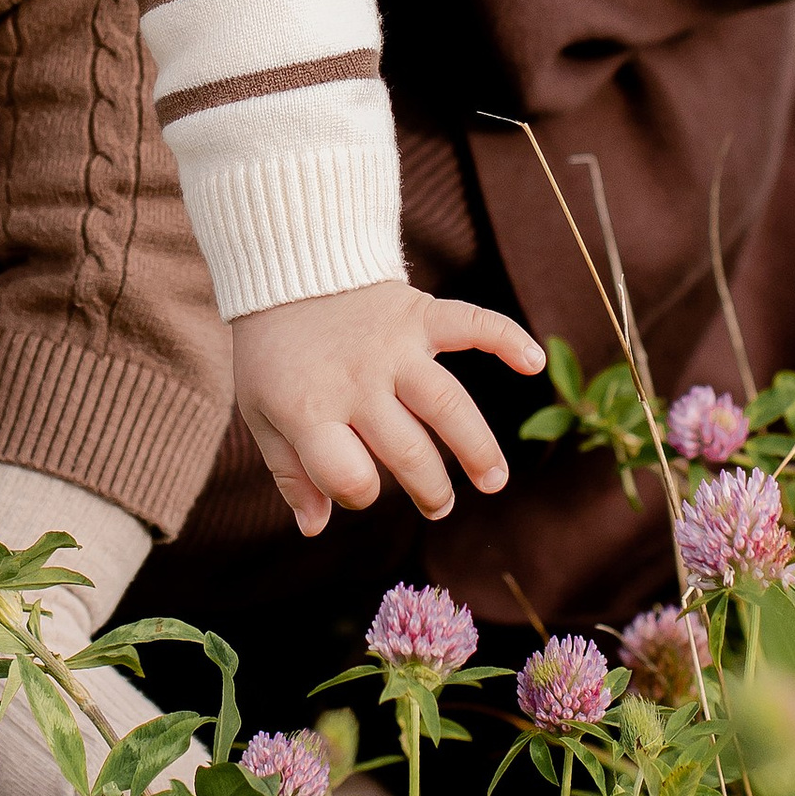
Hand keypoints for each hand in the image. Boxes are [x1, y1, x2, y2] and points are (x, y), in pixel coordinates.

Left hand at [231, 282, 548, 536]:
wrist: (288, 268)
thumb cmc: (275, 352)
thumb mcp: (261, 413)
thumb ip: (289, 471)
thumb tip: (315, 528)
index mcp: (310, 410)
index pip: (350, 476)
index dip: (359, 494)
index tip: (361, 488)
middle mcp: (357, 380)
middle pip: (408, 451)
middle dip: (430, 489)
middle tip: (438, 505)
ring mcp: (393, 347)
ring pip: (447, 404)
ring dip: (477, 448)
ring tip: (493, 481)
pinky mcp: (418, 314)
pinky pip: (469, 323)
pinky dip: (505, 338)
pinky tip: (533, 362)